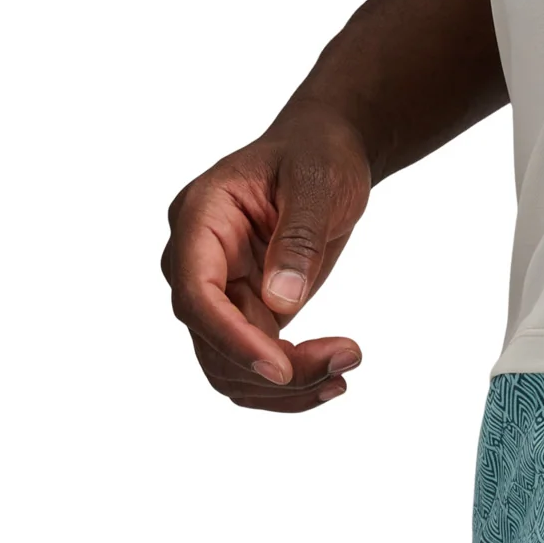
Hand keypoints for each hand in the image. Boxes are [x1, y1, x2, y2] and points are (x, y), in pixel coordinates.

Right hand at [162, 101, 371, 412]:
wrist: (325, 154)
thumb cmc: (318, 155)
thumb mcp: (317, 182)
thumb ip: (298, 238)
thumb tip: (281, 301)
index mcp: (200, 218)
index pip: (196, 295)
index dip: (232, 340)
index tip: (282, 371)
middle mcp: (196, 260)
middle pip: (212, 342)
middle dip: (275, 370)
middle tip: (347, 360)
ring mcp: (217, 292)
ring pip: (229, 369)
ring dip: (285, 388)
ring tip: (346, 367)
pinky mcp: (243, 315)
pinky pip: (252, 370)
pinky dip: (289, 387)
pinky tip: (332, 378)